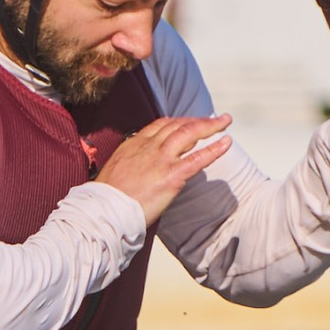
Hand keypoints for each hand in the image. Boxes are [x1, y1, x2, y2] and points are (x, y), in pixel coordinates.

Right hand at [98, 108, 235, 226]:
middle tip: (215, 119)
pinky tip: (226, 143)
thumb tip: (138, 171)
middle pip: (177, 125)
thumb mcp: (114, 172)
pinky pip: (197, 158)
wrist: (104, 210)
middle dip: (198, 119)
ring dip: (209, 126)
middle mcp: (148, 147)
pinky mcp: (171, 176)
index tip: (189, 121)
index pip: (160, 125)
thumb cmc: (106, 199)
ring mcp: (160, 160)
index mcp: (133, 145)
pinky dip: (214, 149)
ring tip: (225, 122)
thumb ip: (130, 166)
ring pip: (188, 134)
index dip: (178, 121)